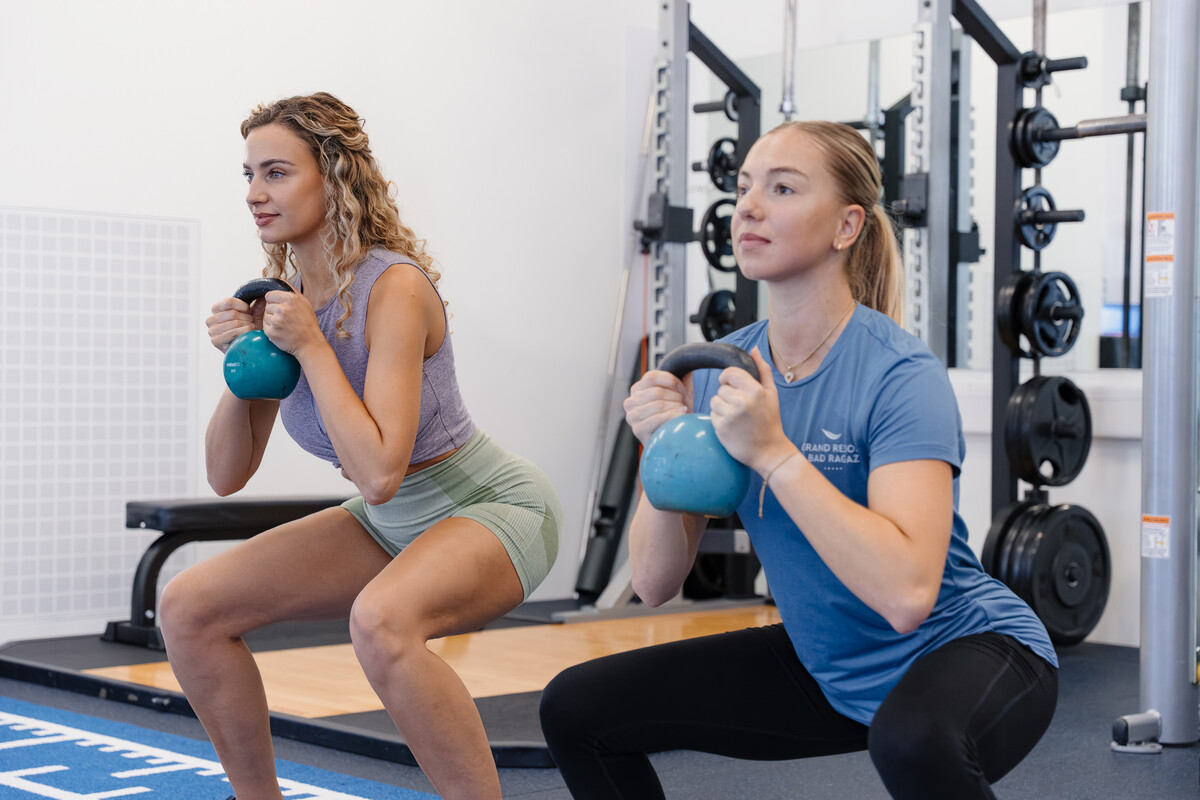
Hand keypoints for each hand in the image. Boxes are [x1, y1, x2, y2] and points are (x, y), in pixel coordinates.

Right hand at [205, 296, 262, 353]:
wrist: (245, 347)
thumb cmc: (247, 329)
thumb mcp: (251, 316)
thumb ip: (256, 307)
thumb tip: (262, 298)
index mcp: (216, 309)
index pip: (228, 302)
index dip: (243, 306)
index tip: (249, 311)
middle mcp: (210, 319)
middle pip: (233, 313)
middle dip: (247, 318)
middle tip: (251, 323)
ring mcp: (212, 331)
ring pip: (234, 323)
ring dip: (247, 326)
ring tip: (251, 328)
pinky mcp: (215, 341)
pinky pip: (233, 333)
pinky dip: (244, 333)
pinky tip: (249, 335)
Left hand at [259, 289, 321, 355]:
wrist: (310, 343)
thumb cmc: (308, 323)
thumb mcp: (304, 302)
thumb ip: (291, 289)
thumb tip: (280, 279)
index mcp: (290, 298)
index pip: (269, 295)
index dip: (274, 301)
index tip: (282, 308)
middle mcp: (282, 308)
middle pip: (267, 306)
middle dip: (274, 312)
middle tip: (286, 319)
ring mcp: (276, 321)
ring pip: (266, 317)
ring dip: (273, 322)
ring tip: (285, 326)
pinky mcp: (272, 332)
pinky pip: (265, 328)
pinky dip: (272, 331)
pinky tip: (282, 332)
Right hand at [623, 370, 692, 444]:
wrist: (668, 438)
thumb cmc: (671, 414)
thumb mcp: (672, 395)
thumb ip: (676, 382)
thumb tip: (689, 373)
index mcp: (637, 389)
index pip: (652, 377)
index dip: (671, 381)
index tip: (682, 389)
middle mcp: (631, 401)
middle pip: (657, 392)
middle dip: (676, 397)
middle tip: (684, 402)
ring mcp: (632, 416)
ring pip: (658, 404)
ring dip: (675, 407)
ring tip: (682, 410)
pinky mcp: (638, 429)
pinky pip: (656, 419)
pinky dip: (671, 416)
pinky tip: (681, 415)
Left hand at [710, 347, 794, 473]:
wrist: (769, 451)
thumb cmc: (770, 421)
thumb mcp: (771, 393)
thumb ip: (762, 369)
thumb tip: (754, 349)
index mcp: (755, 390)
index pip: (730, 373)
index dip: (728, 378)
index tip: (733, 386)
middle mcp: (742, 402)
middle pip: (721, 388)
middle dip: (728, 395)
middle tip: (741, 408)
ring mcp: (730, 415)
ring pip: (714, 400)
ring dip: (722, 407)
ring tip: (736, 417)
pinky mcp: (721, 428)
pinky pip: (712, 415)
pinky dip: (719, 420)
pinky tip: (732, 426)